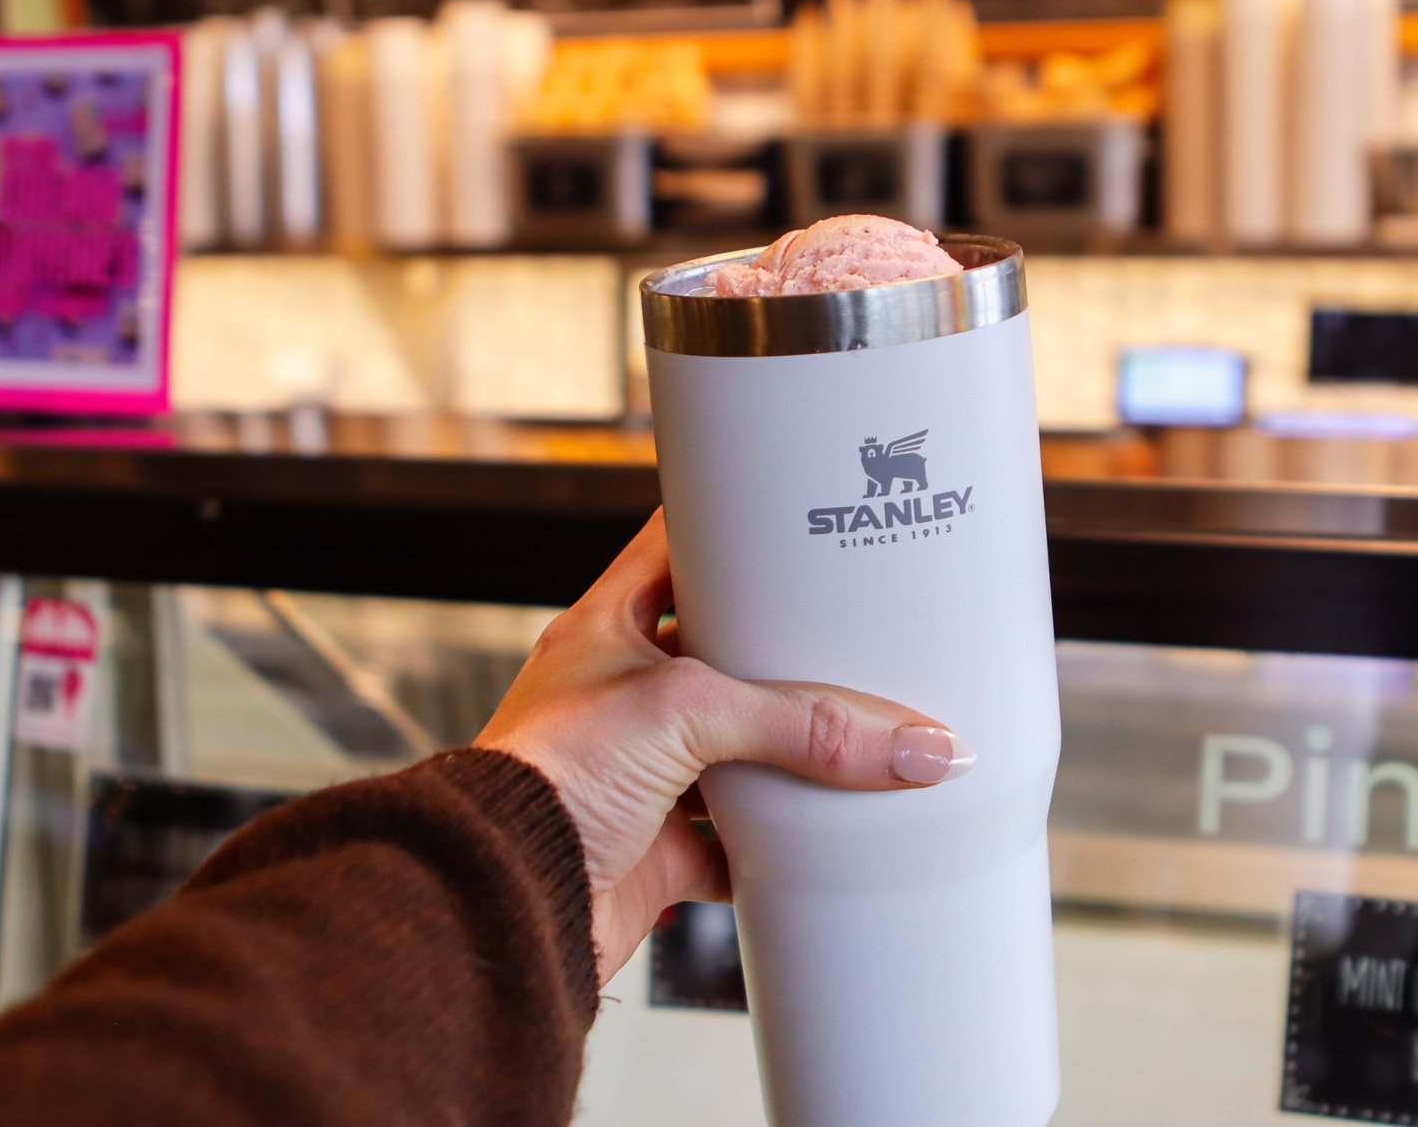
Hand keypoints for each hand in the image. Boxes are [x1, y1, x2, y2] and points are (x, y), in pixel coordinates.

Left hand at [476, 510, 973, 979]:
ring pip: (737, 750)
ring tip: (857, 730)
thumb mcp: (687, 712)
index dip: (731, 530)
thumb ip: (803, 721)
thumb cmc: (545, 776)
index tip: (795, 519)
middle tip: (853, 632)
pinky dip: (781, 840)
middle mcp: (622, 697)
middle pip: (722, 658)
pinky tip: (821, 830)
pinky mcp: (659, 848)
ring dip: (788, 751)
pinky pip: (738, 840)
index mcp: (607, 630)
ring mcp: (643, 775)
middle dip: (782, 654)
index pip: (675, 551)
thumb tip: (911, 742)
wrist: (506, 898)